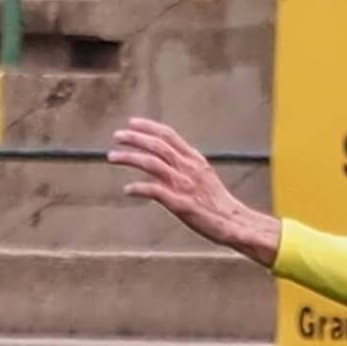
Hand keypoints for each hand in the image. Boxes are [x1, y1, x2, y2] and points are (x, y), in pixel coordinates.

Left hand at [109, 118, 282, 263]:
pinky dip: (139, 188)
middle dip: (134, 138)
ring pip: (151, 163)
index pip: (169, 135)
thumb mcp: (205, 175)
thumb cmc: (218, 203)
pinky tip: (127, 190)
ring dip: (129, 157)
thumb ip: (188, 164)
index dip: (148, 127)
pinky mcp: (180, 204)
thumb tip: (172, 155)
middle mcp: (189, 169)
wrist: (235, 222)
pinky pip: (154, 191)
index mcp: (195, 160)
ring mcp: (184, 186)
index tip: (132, 123)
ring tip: (112, 156)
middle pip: (157, 146)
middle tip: (116, 136)